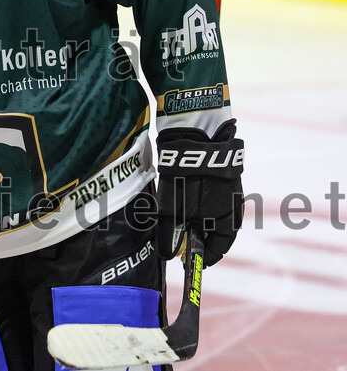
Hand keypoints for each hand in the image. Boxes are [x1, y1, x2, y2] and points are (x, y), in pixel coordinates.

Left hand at [156, 119, 244, 266]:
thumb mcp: (174, 209)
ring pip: (212, 213)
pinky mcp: (218, 174)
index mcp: (228, 218)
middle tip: (180, 242)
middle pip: (216, 230)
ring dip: (196, 219)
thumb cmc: (186, 178)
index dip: (205, 257)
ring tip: (178, 222)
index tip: (191, 263)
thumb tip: (169, 255)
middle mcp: (232, 205)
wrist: (195, 137)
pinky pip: (209, 197)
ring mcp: (227, 189)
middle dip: (199, 238)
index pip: (220, 246)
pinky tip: (182, 200)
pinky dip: (196, 204)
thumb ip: (172, 233)